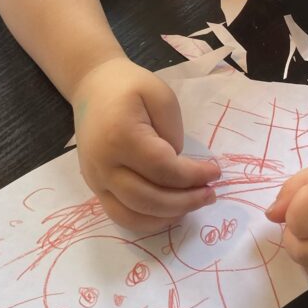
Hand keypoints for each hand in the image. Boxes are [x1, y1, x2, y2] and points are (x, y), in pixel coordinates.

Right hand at [71, 57, 219, 231]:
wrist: (92, 87)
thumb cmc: (129, 86)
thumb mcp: (160, 95)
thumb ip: (173, 132)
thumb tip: (179, 167)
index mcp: (121, 137)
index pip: (163, 169)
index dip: (193, 176)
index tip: (216, 172)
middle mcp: (104, 164)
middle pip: (148, 199)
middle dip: (186, 202)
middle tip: (210, 193)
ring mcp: (96, 179)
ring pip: (132, 216)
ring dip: (168, 217)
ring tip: (194, 203)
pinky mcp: (95, 187)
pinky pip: (120, 215)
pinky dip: (147, 221)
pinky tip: (170, 211)